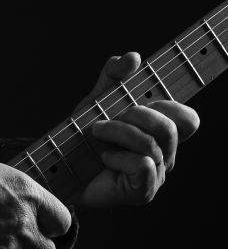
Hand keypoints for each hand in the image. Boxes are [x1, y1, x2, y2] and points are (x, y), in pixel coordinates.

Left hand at [75, 52, 199, 209]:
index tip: (145, 100)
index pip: (188, 119)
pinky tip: (105, 158)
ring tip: (97, 133)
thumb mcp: (97, 97)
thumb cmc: (84, 135)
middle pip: (170, 128)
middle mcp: (165, 155)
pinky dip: (119, 157)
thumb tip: (133, 57)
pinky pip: (144, 165)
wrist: (60, 168)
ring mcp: (156, 175)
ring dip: (118, 132)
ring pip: (152, 144)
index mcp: (161, 133)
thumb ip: (114, 74)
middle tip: (110, 116)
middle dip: (137, 115)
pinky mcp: (142, 191)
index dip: (173, 106)